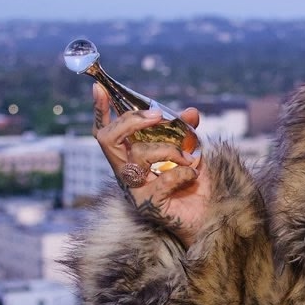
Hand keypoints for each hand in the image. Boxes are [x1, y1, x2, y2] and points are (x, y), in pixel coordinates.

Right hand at [92, 84, 206, 242]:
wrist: (206, 216)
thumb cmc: (192, 184)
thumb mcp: (191, 150)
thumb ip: (187, 131)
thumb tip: (191, 111)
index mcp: (130, 156)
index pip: (106, 132)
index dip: (99, 111)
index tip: (98, 88)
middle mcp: (125, 172)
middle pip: (108, 139)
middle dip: (132, 121)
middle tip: (158, 115)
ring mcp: (134, 190)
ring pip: (138, 155)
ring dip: (170, 149)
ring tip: (190, 158)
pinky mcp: (148, 206)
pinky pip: (161, 181)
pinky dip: (182, 173)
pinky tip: (192, 176)